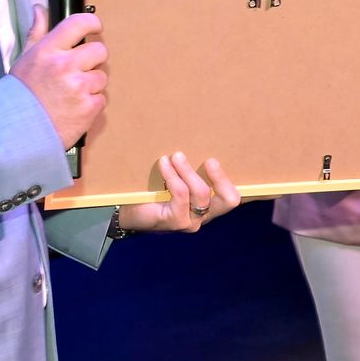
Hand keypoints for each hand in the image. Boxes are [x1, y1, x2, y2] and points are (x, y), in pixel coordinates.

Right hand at [10, 4, 106, 149]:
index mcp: (48, 51)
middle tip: (78, 71)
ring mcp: (78, 87)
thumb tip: (40, 9)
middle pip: (99, 51)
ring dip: (91, 85)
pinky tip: (73, 108)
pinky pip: (101, 99)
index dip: (92, 23)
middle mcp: (65, 66)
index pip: (79, 24)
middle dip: (92, 60)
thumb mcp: (24, 59)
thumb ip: (37, 32)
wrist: (14, 133)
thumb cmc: (19, 95)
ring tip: (70, 94)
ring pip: (101, 77)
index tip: (95, 28)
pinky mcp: (88, 108)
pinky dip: (91, 104)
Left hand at [118, 152, 240, 232]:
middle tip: (210, 160)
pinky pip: (181, 193)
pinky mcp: (176, 221)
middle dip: (220, 177)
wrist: (127, 213)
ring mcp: (191, 221)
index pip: (232, 198)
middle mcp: (204, 216)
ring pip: (201, 192)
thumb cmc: (154, 193)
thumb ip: (189, 170)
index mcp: (209, 206)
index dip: (231, 181)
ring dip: (188, 170)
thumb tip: (195, 139)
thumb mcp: (177, 180)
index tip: (214, 160)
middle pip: (229, 200)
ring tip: (176, 156)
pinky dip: (173, 175)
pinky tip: (164, 163)